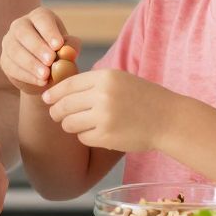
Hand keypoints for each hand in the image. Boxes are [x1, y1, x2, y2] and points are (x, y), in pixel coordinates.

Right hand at [0, 6, 75, 94]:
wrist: (46, 74)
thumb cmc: (60, 55)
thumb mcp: (69, 49)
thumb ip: (71, 47)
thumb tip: (69, 52)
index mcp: (39, 17)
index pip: (41, 19)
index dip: (49, 31)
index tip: (58, 45)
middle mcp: (20, 25)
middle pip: (23, 32)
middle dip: (37, 47)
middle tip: (50, 61)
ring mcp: (9, 42)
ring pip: (15, 50)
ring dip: (31, 63)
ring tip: (46, 75)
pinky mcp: (5, 60)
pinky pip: (12, 67)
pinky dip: (27, 75)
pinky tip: (40, 81)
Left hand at [41, 69, 182, 155]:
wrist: (168, 119)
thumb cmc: (144, 99)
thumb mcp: (120, 80)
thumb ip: (93, 83)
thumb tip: (59, 90)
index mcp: (105, 77)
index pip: (68, 85)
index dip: (53, 93)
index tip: (47, 99)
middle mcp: (102, 95)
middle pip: (64, 105)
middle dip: (56, 112)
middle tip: (57, 115)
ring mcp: (104, 117)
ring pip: (69, 123)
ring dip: (70, 125)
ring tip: (82, 125)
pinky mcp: (106, 137)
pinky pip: (83, 138)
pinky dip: (86, 137)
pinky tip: (98, 133)